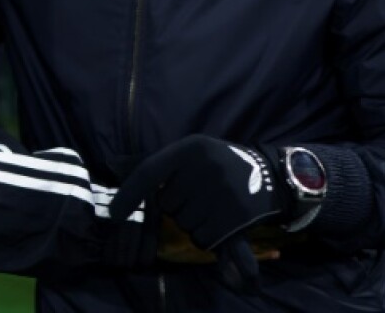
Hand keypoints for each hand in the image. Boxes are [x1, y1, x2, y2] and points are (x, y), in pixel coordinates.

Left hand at [111, 136, 290, 290]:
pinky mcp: (236, 216)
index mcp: (191, 147)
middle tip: (202, 194)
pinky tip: (222, 222)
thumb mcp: (196, 153)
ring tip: (215, 207)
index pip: (149, 172)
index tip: (113, 215)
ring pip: (185, 223)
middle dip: (179, 205)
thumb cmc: (222, 165)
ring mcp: (222, 192)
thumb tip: (120, 184)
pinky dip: (208, 238)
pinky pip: (204, 238)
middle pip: (167, 204)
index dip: (128, 195)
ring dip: (195, 222)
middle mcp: (205, 167)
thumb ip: (166, 168)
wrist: (271, 175)